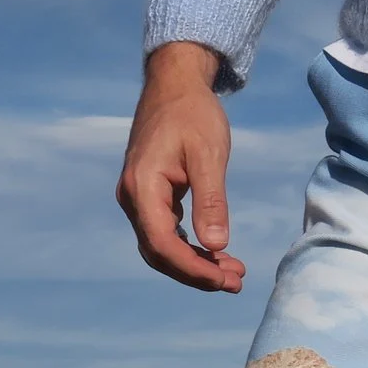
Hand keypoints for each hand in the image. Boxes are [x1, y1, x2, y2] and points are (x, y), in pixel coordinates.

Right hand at [117, 41, 246, 292]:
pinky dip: (189, 248)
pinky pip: (164, 232)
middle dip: (196, 273)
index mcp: (141, 186)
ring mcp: (137, 197)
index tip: (225, 280)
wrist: (175, 84)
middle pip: (158, 253)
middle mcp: (132, 197)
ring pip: (160, 246)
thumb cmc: (193, 113)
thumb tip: (217, 246)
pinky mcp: (148, 195)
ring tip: (232, 273)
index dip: (192, 269)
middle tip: (236, 283)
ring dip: (194, 263)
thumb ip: (211, 200)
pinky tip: (216, 253)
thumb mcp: (209, 154)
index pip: (162, 244)